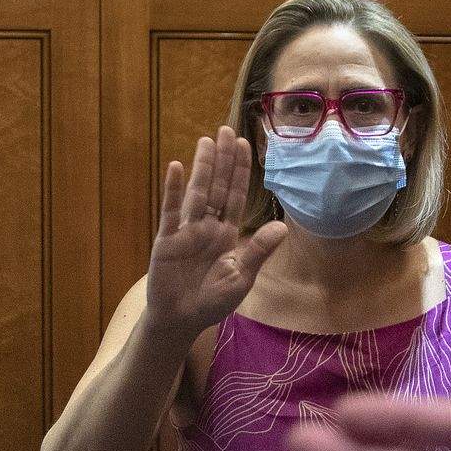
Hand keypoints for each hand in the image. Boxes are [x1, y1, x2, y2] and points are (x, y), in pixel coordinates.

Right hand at [145, 126, 286, 336]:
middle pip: (216, 187)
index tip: (244, 145)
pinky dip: (174, 190)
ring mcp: (186, 231)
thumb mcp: (241, 278)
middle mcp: (207, 226)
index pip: (234, 196)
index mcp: (226, 234)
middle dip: (222, 160)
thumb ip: (258, 251)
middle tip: (226, 130)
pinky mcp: (167, 239)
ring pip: (196, 193)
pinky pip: (171, 211)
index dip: (239, 171)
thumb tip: (283, 227)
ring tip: (207, 141)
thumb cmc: (212, 301)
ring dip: (202, 167)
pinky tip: (177, 168)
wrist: (182, 320)